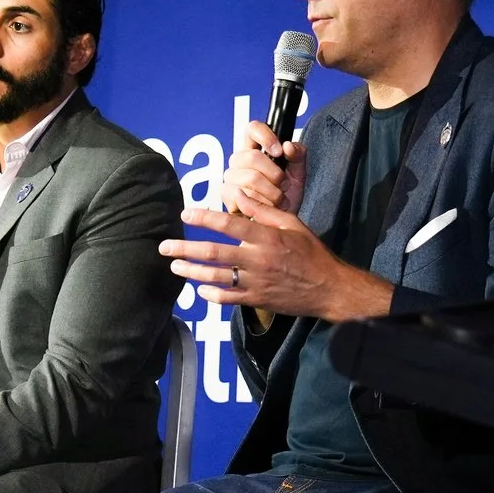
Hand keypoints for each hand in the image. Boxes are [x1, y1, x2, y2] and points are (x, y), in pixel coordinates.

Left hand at [161, 205, 393, 322]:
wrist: (329, 288)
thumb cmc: (311, 252)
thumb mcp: (292, 224)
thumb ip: (263, 210)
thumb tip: (238, 192)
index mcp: (267, 237)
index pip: (229, 223)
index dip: (204, 218)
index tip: (185, 214)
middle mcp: (258, 260)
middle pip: (214, 253)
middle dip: (185, 249)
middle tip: (164, 247)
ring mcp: (256, 283)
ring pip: (216, 278)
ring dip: (191, 272)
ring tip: (174, 266)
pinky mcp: (258, 300)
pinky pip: (229, 298)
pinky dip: (211, 294)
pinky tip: (199, 289)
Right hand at [222, 121, 306, 216]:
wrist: (280, 222)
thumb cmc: (287, 195)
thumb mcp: (299, 174)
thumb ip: (298, 156)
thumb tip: (288, 146)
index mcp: (255, 148)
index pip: (253, 129)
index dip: (265, 136)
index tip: (279, 151)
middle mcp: (239, 160)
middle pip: (252, 157)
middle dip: (275, 174)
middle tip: (284, 185)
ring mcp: (231, 177)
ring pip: (251, 179)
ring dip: (272, 193)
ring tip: (279, 200)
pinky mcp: (226, 194)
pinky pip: (243, 196)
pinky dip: (262, 204)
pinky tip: (267, 208)